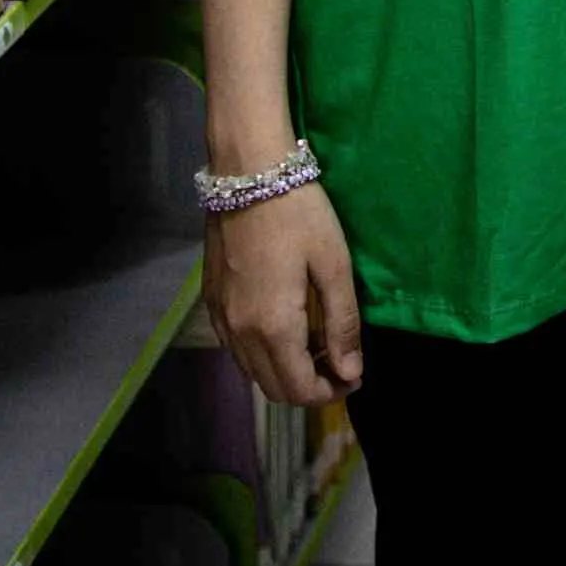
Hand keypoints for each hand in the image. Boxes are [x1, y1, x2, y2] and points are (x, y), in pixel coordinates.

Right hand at [205, 178, 364, 407]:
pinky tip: (285, 328)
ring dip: (284, 372)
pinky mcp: (211, 302)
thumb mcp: (334, 265)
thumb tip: (350, 373)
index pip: (299, 389)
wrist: (248, 172)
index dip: (330, 393)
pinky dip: (261, 354)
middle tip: (339, 364)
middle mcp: (240, 332)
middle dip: (309, 388)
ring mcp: (221, 318)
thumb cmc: (299, 214)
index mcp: (273, 327)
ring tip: (316, 346)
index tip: (354, 377)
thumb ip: (342, 324)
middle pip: (273, 388)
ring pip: (252, 371)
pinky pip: (236, 349)